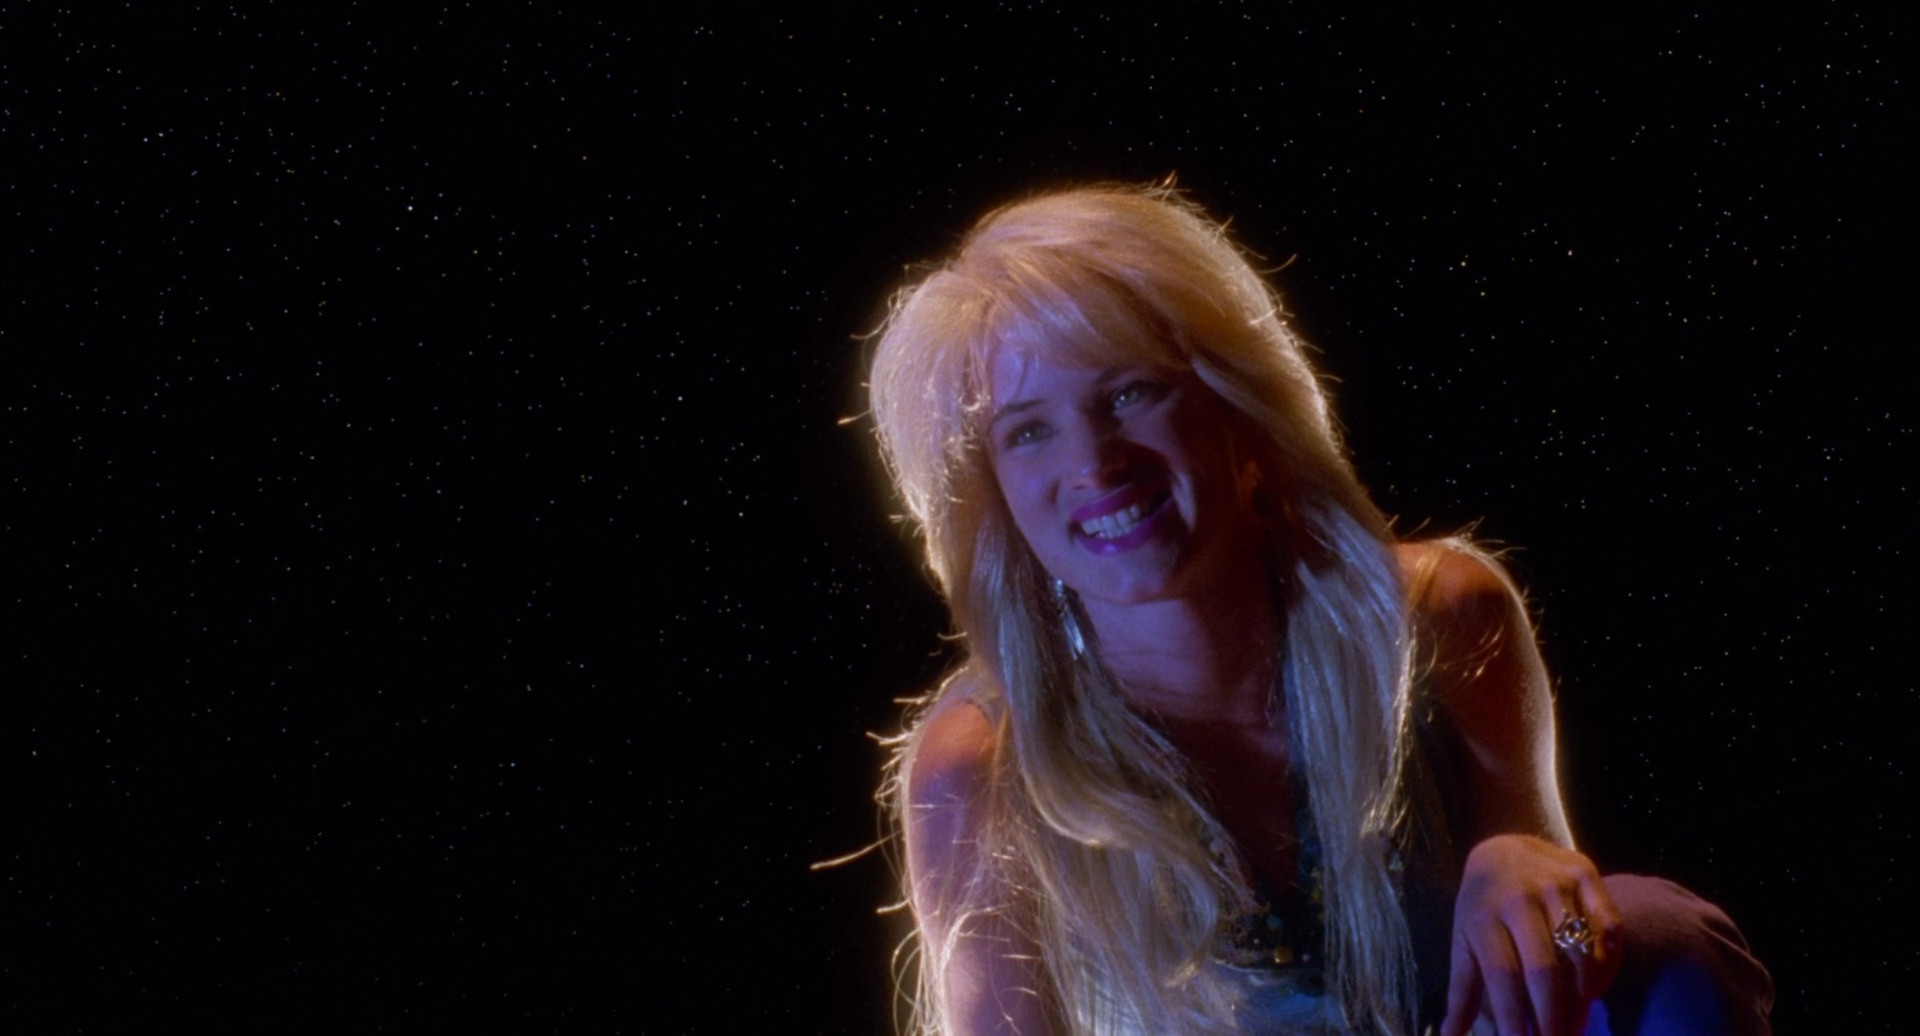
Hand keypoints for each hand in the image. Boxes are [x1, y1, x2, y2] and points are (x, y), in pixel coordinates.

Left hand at [1441, 834, 1623, 1035]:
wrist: (1502, 847)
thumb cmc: (1482, 906)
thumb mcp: (1465, 941)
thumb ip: (1462, 990)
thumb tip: (1451, 1034)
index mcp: (1484, 917)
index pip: (1503, 975)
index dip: (1514, 1017)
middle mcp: (1519, 898)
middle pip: (1543, 968)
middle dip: (1553, 1017)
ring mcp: (1555, 884)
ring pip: (1580, 951)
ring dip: (1582, 997)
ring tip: (1574, 1026)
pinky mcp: (1585, 873)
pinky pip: (1609, 926)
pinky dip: (1607, 962)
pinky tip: (1595, 987)